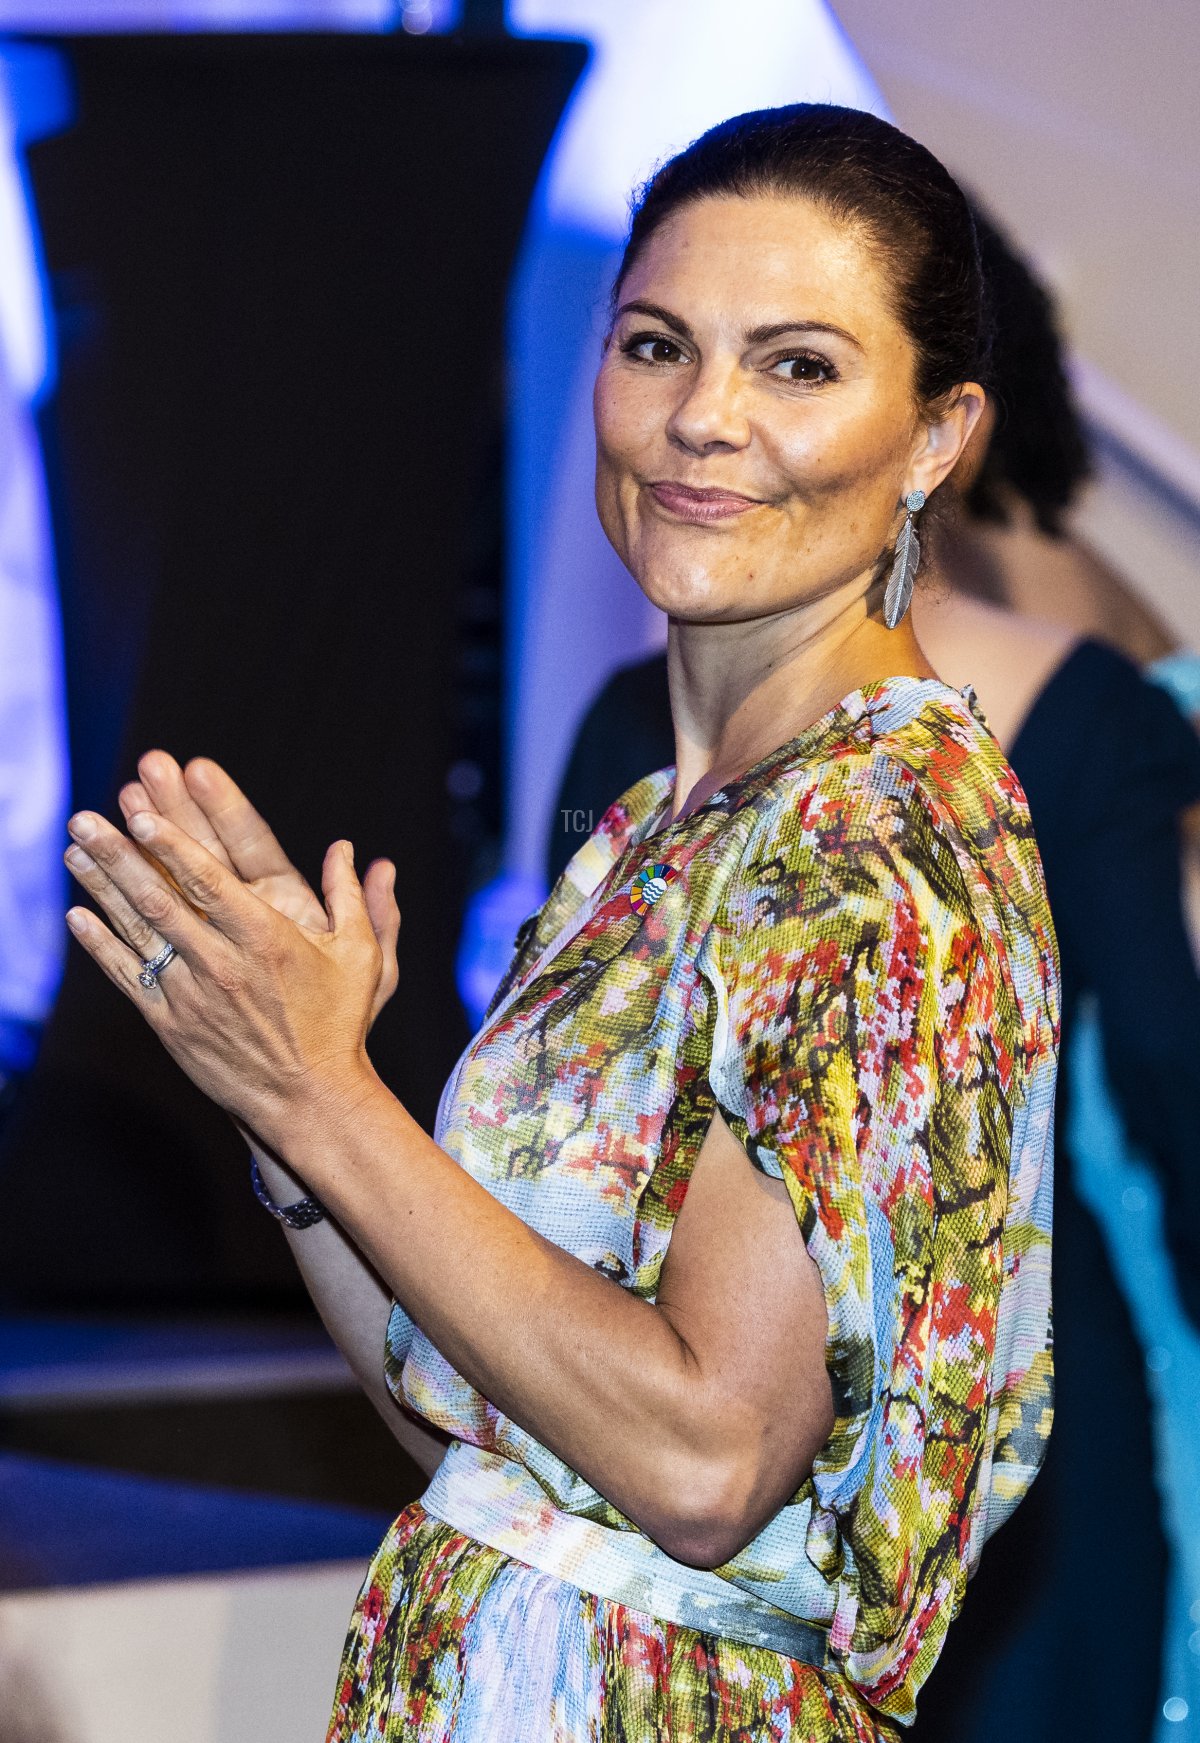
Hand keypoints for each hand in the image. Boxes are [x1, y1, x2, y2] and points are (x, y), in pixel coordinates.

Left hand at [63, 803, 397, 1146]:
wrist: (309, 1100)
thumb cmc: (338, 1025)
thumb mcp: (361, 958)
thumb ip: (354, 899)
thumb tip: (346, 848)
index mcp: (266, 939)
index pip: (209, 883)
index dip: (172, 846)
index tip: (142, 816)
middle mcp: (222, 964)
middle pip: (160, 901)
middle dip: (119, 856)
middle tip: (85, 820)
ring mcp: (192, 995)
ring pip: (138, 934)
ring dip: (102, 890)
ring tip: (74, 851)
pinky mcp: (172, 1024)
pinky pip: (129, 978)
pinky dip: (100, 947)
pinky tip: (77, 916)